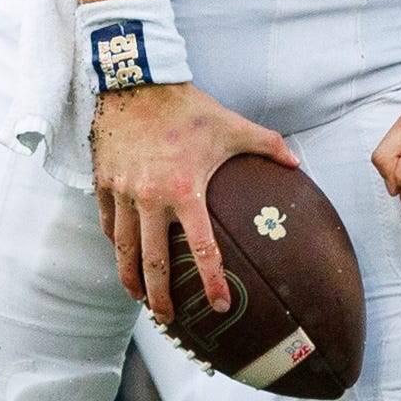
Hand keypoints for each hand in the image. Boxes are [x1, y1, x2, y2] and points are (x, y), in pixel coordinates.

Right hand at [91, 81, 296, 320]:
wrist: (137, 81)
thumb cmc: (187, 106)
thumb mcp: (231, 125)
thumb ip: (267, 145)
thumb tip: (297, 164)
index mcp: (185, 191)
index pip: (202, 249)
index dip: (212, 282)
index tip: (219, 306)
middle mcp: (150, 199)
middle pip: (152, 264)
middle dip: (160, 298)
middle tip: (168, 319)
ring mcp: (122, 192)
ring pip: (122, 249)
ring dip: (130, 279)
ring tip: (139, 297)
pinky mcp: (103, 183)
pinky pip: (107, 222)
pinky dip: (114, 242)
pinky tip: (121, 252)